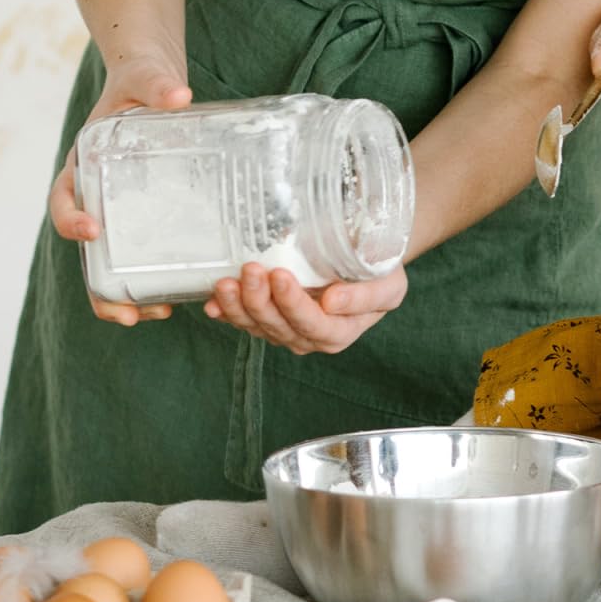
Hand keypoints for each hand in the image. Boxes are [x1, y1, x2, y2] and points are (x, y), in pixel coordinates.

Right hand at [50, 54, 192, 326]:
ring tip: (155, 317)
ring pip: (114, 267)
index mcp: (83, 168)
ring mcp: (125, 216)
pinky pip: (148, 260)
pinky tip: (183, 300)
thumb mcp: (146, 80)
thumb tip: (178, 94)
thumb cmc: (143, 85)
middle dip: (100, 288)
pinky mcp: (153, 223)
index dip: (72, 219)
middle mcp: (98, 200)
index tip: (92, 230)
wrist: (157, 89)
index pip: (64, 200)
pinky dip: (159, 283)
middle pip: (86, 253)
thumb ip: (157, 85)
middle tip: (126, 313)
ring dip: (127, 298)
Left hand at [204, 262, 408, 354]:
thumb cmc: (380, 272)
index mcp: (339, 332)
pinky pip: (242, 320)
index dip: (293, 303)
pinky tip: (212, 300)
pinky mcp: (267, 320)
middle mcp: (310, 338)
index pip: (313, 323)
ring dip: (237, 305)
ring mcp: (285, 331)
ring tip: (226, 281)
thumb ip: (365, 296)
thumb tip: (332, 302)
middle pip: (279, 326)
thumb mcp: (388, 284)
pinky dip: (225, 311)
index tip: (281, 276)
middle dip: (260, 300)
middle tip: (251, 269)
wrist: (366, 263)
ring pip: (256, 325)